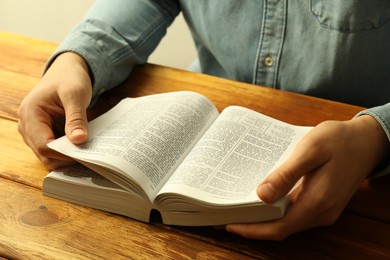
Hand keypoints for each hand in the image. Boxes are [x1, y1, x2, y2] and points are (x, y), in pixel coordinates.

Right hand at [18, 52, 91, 168]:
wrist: (66, 71)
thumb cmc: (69, 78)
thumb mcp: (76, 94)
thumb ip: (76, 118)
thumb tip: (79, 140)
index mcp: (30, 114)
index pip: (44, 146)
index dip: (64, 153)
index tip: (86, 155)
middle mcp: (27, 126)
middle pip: (45, 154)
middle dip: (67, 157)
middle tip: (91, 156)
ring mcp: (34, 131)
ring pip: (49, 155)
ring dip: (68, 156)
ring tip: (89, 152)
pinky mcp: (44, 134)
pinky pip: (55, 150)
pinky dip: (69, 151)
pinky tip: (84, 148)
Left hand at [226, 115, 388, 239]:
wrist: (367, 141)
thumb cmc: (338, 140)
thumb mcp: (311, 150)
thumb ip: (287, 174)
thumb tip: (262, 195)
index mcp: (317, 201)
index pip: (279, 228)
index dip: (253, 230)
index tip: (229, 224)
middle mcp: (321, 212)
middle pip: (281, 228)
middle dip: (253, 226)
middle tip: (228, 214)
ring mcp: (324, 210)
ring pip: (288, 222)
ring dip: (264, 219)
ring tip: (241, 206)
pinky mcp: (324, 204)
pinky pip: (295, 213)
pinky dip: (277, 211)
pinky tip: (264, 198)